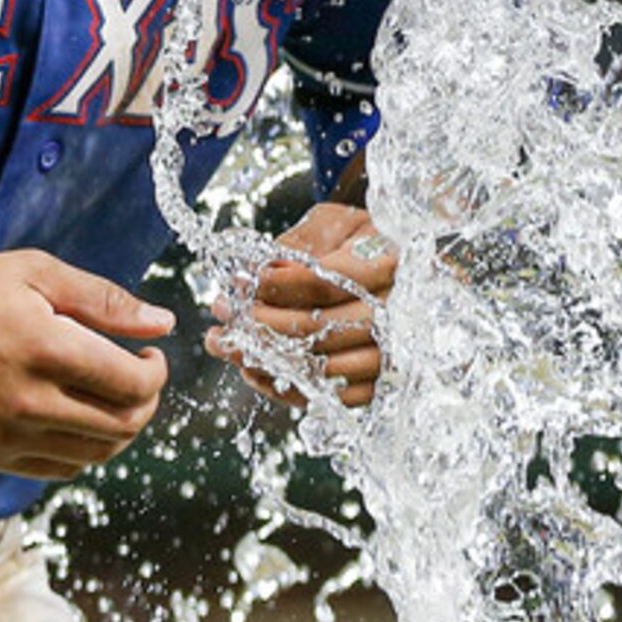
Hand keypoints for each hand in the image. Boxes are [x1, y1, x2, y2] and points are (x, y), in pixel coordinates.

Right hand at [0, 251, 172, 479]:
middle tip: (136, 376)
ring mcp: (6, 436)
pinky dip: (80, 450)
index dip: (156, 371)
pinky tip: (73, 417)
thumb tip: (162, 321)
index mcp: (46, 348)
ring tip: (108, 397)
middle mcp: (29, 402)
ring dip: (117, 429)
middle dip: (145, 402)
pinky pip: (57, 470)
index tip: (149, 355)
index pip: (132, 384)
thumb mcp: (34, 272)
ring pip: (94, 455)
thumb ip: (104, 299)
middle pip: (122, 426)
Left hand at [205, 201, 395, 408]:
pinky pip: (331, 398)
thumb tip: (261, 271)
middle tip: (223, 310)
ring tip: (226, 343)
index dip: (275, 286)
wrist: (398, 267)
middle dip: (262, 323)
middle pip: (321, 329)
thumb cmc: (360, 241)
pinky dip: (287, 389)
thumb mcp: (335, 223)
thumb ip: (301, 243)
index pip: (323, 283)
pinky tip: (254, 369)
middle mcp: (398, 314)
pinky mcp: (381, 384)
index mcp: (388, 264)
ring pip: (323, 369)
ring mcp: (393, 353)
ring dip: (266, 359)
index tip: (239, 282)